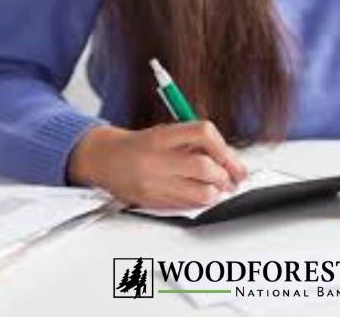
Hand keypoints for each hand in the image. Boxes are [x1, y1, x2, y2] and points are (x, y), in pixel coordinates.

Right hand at [68, 121, 247, 208]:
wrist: (107, 159)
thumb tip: (230, 160)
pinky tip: (200, 194)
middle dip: (225, 175)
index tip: (232, 159)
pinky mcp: (153, 201)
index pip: (203, 133)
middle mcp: (158, 159)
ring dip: (216, 192)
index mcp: (163, 136)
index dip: (224, 148)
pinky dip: (200, 201)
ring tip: (218, 188)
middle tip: (232, 178)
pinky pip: (187, 206)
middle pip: (205, 168)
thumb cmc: (142, 145)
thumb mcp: (167, 133)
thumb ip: (195, 143)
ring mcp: (155, 183)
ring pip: (200, 194)